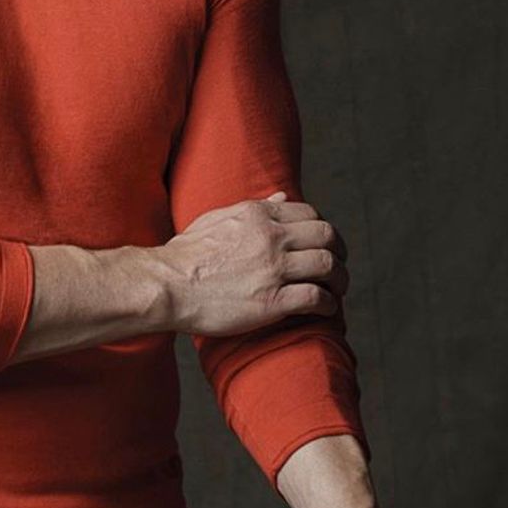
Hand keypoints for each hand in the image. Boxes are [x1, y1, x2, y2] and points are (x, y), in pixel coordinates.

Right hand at [160, 190, 349, 335]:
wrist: (167, 285)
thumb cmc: (187, 254)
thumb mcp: (219, 218)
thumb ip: (255, 208)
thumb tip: (282, 198)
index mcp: (258, 215)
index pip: (310, 214)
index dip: (324, 230)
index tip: (324, 245)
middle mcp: (271, 237)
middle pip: (327, 237)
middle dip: (340, 252)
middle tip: (338, 267)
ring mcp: (273, 268)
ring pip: (329, 266)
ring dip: (340, 280)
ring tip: (337, 291)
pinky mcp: (272, 301)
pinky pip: (316, 298)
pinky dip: (328, 304)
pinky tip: (325, 310)